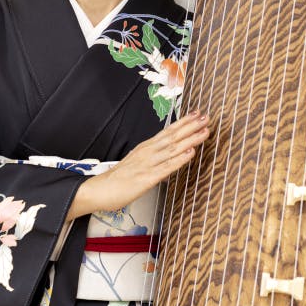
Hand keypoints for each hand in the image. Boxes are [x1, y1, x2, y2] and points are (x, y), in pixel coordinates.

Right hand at [66, 111, 208, 219]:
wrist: (98, 190)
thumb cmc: (117, 179)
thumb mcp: (136, 164)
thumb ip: (152, 159)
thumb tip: (166, 158)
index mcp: (145, 148)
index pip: (167, 132)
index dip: (183, 122)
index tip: (197, 114)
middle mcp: (147, 152)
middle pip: (172, 136)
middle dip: (191, 126)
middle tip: (206, 117)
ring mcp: (147, 164)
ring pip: (172, 149)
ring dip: (190, 139)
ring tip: (204, 131)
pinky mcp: (146, 178)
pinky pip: (166, 167)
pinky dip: (180, 159)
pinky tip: (191, 153)